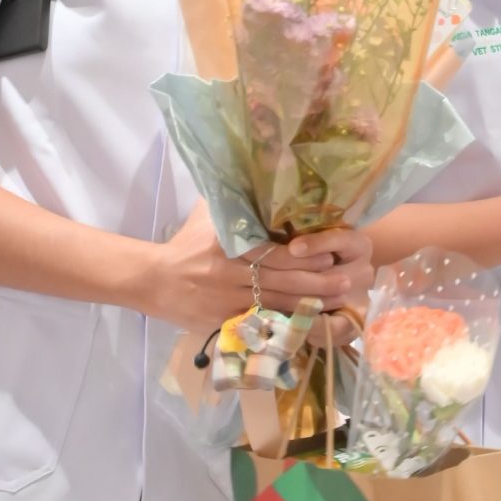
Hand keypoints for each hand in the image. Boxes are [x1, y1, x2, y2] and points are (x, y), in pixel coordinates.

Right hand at [144, 205, 373, 332]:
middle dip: (317, 282)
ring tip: (339, 301)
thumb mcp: (208, 215)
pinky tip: (310, 323)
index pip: (273, 253)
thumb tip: (260, 175)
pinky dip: (287, 325)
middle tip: (346, 281)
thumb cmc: (186, 243)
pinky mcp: (225, 322)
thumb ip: (235, 202)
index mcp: (229, 244)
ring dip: (310, 305)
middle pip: (282, 281)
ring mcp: (228, 301)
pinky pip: (262, 324)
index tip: (329, 254)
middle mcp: (231, 273)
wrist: (154, 280)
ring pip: (277, 305)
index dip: (304, 256)